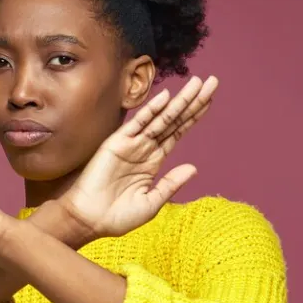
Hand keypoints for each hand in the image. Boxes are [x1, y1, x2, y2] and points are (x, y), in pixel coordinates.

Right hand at [59, 75, 217, 238]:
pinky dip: (151, 110)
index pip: (178, 132)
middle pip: (174, 120)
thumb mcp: (151, 203)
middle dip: (193, 101)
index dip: (194, 115)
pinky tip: (166, 97)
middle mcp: (144, 148)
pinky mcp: (116, 144)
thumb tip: (194, 168)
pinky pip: (137, 124)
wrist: (89, 220)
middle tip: (212, 82)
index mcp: (154, 161)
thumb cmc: (118, 217)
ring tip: (196, 83)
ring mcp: (131, 144)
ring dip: (179, 101)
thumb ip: (171, 184)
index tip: (210, 99)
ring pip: (160, 118)